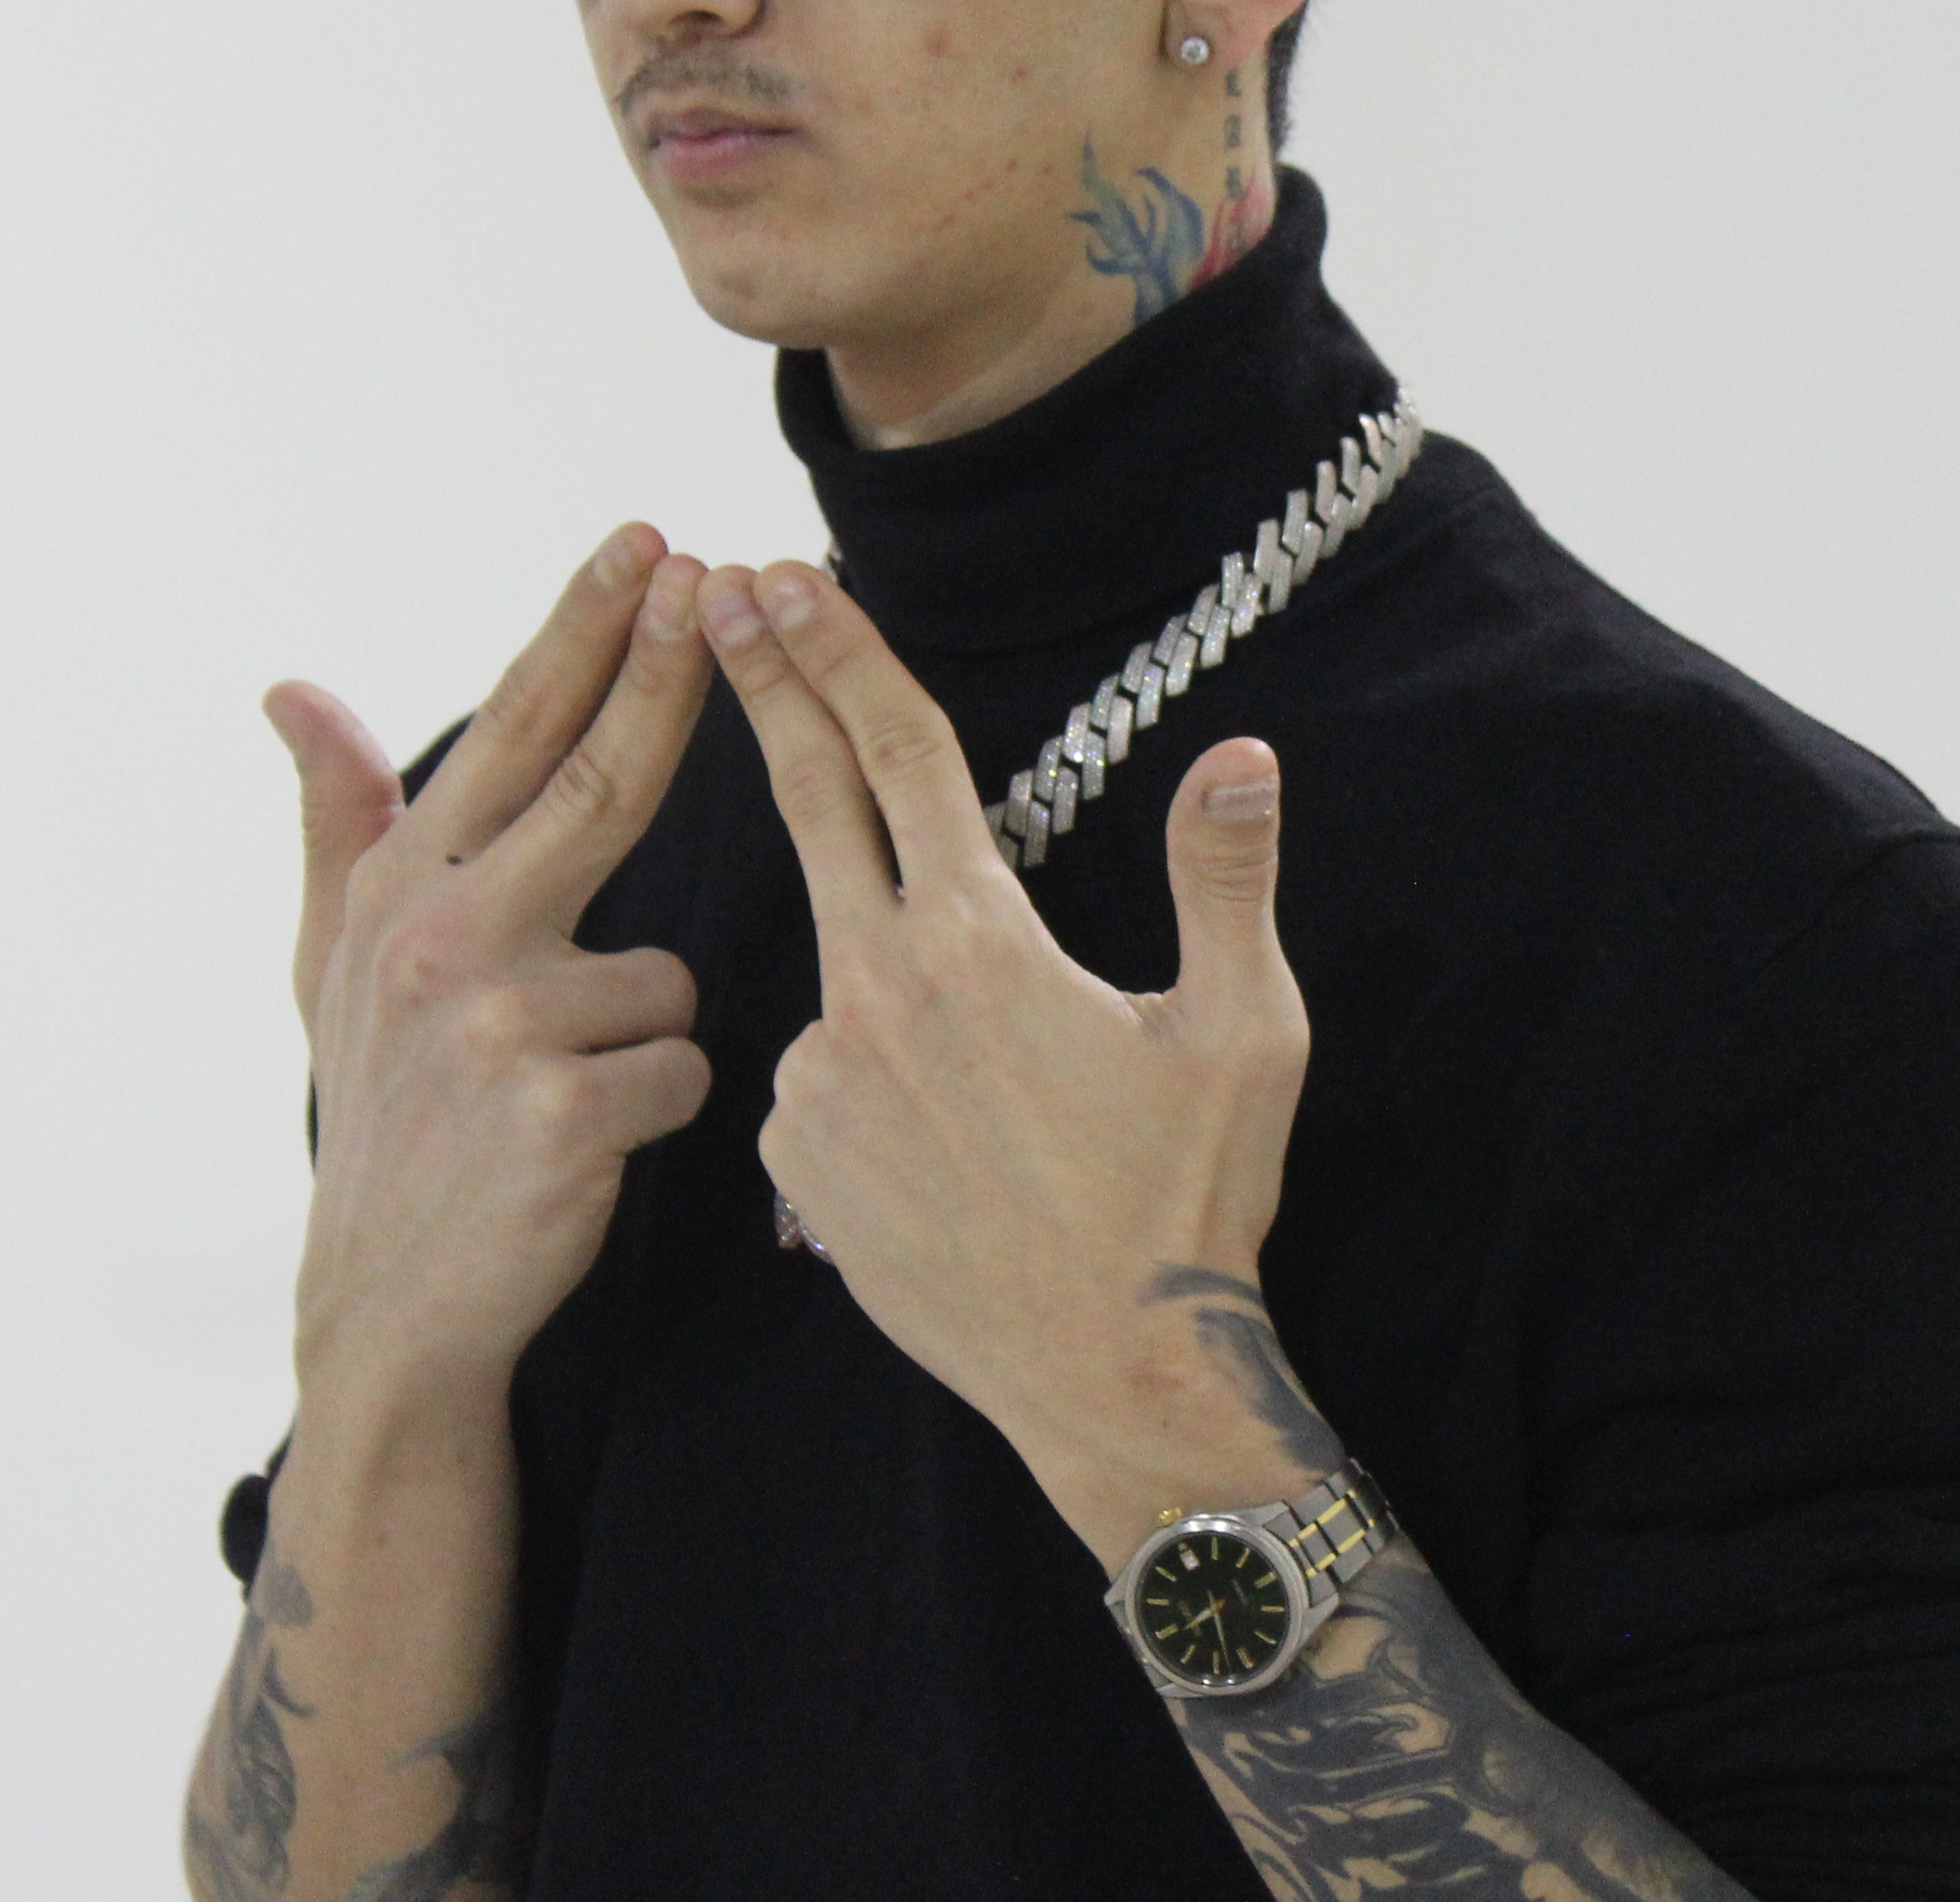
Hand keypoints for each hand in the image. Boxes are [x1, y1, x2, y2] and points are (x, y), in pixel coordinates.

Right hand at [270, 527, 720, 1417]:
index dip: (584, 631)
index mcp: (401, 893)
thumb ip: (335, 823)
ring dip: (643, 1029)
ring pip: (664, 969)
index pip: (512, 734)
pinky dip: (660, 1104)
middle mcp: (440, 941)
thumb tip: (291, 690)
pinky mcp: (564, 1110)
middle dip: (667, 674)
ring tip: (562, 1095)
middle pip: (599, 781)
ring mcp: (498, 1024)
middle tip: (717, 576)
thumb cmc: (384, 1120)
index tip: (646, 542)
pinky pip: (682, 1065)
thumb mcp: (330, 969)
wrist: (390, 1310)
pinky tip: (588, 1150)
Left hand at [698, 559, 1322, 1556]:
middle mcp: (878, 990)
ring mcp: (822, 1078)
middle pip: (808, 801)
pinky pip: (821, 1076)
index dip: (839, 652)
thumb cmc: (1189, 1203)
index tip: (777, 578)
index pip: (898, 753)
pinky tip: (949, 1147)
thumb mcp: (1245, 1033)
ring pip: (842, 967)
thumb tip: (1240, 754)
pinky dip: (869, 1075)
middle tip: (714, 602)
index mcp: (981, 938)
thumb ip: (1225, 879)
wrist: (1109, 1380)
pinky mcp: (793, 1159)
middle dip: (763, 690)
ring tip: (996, 1090)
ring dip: (890, 973)